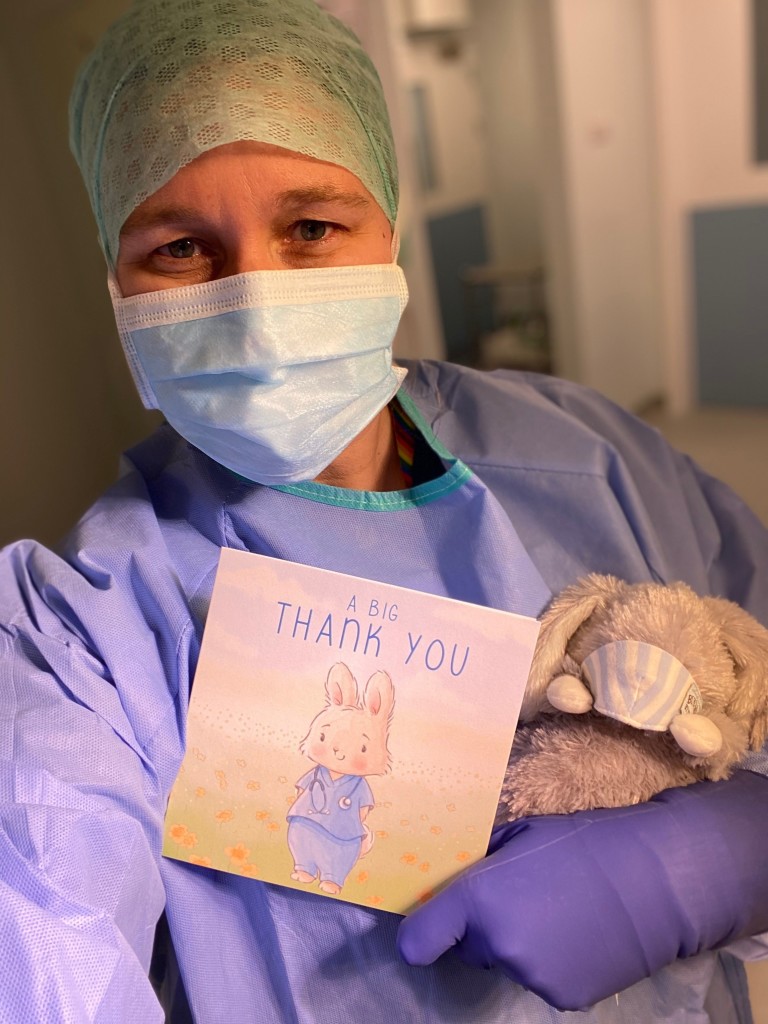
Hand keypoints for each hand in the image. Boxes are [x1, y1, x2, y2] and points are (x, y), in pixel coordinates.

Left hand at [398, 770, 767, 1010]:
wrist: (652, 880)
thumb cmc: (582, 844)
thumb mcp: (519, 834)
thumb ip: (481, 863)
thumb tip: (454, 876)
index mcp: (478, 899)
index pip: (417, 942)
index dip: (421, 934)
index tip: (432, 926)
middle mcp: (496, 943)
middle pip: (467, 948)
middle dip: (482, 929)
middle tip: (520, 900)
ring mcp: (530, 976)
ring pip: (506, 963)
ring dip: (518, 945)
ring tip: (557, 915)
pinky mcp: (562, 998)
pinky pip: (540, 979)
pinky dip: (551, 964)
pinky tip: (577, 937)